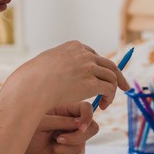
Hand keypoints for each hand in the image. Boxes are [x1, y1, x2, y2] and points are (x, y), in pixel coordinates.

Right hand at [15, 41, 130, 109]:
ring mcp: (89, 67)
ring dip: (112, 91)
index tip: (104, 76)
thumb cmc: (30, 79)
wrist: (31, 86)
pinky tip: (103, 106)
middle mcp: (84, 54)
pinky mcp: (92, 82)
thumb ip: (55, 65)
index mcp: (73, 47)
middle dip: (118, 76)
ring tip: (105, 103)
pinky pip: (109, 89)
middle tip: (124, 87)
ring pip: (111, 77)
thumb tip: (55, 72)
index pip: (93, 55)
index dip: (100, 68)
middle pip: (108, 64)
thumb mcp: (44, 64)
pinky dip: (110, 97)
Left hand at [18, 101, 98, 153]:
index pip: (86, 108)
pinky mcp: (73, 151)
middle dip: (79, 136)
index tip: (80, 126)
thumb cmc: (28, 133)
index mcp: (66, 109)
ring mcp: (75, 137)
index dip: (88, 116)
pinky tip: (54, 150)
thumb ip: (60, 121)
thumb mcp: (42, 123)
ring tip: (53, 143)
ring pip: (84, 142)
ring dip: (67, 146)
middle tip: (60, 139)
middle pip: (92, 127)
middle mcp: (73, 122)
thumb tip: (79, 124)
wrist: (23, 153)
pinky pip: (79, 153)